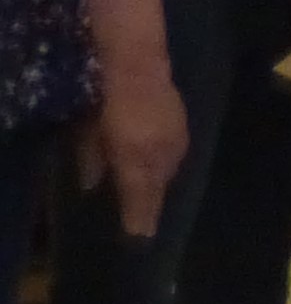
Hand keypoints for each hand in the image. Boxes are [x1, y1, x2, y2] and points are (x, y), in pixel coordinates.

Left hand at [76, 66, 189, 239]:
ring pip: (168, 172)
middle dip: (150, 202)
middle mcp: (163, 155)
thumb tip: (98, 191)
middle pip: (158, 188)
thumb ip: (98, 164)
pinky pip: (174, 156)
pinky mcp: (183, 128)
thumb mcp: (95, 136)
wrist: (139, 66)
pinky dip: (164, 164)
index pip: (143, 198)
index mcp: (141, 160)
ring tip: (147, 190)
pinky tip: (155, 162)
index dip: (140, 218)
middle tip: (141, 216)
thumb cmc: (110, 102)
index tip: (139, 237)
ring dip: (157, 182)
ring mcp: (176, 141)